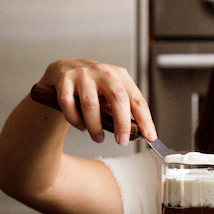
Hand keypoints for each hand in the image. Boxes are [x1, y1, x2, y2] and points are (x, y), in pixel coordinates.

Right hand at [39, 59, 155, 144]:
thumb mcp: (111, 96)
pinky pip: (68, 104)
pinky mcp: (64, 79)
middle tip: (121, 141)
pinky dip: (75, 119)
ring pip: (91, 104)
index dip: (145, 119)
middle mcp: (103, 72)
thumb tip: (138, 134)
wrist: (64, 71)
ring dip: (95, 126)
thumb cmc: (93, 88)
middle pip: (117, 98)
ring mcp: (82, 74)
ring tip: (98, 138)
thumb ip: (123, 112)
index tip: (150, 136)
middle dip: (122, 123)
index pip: (137, 100)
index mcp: (120, 76)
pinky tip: (81, 126)